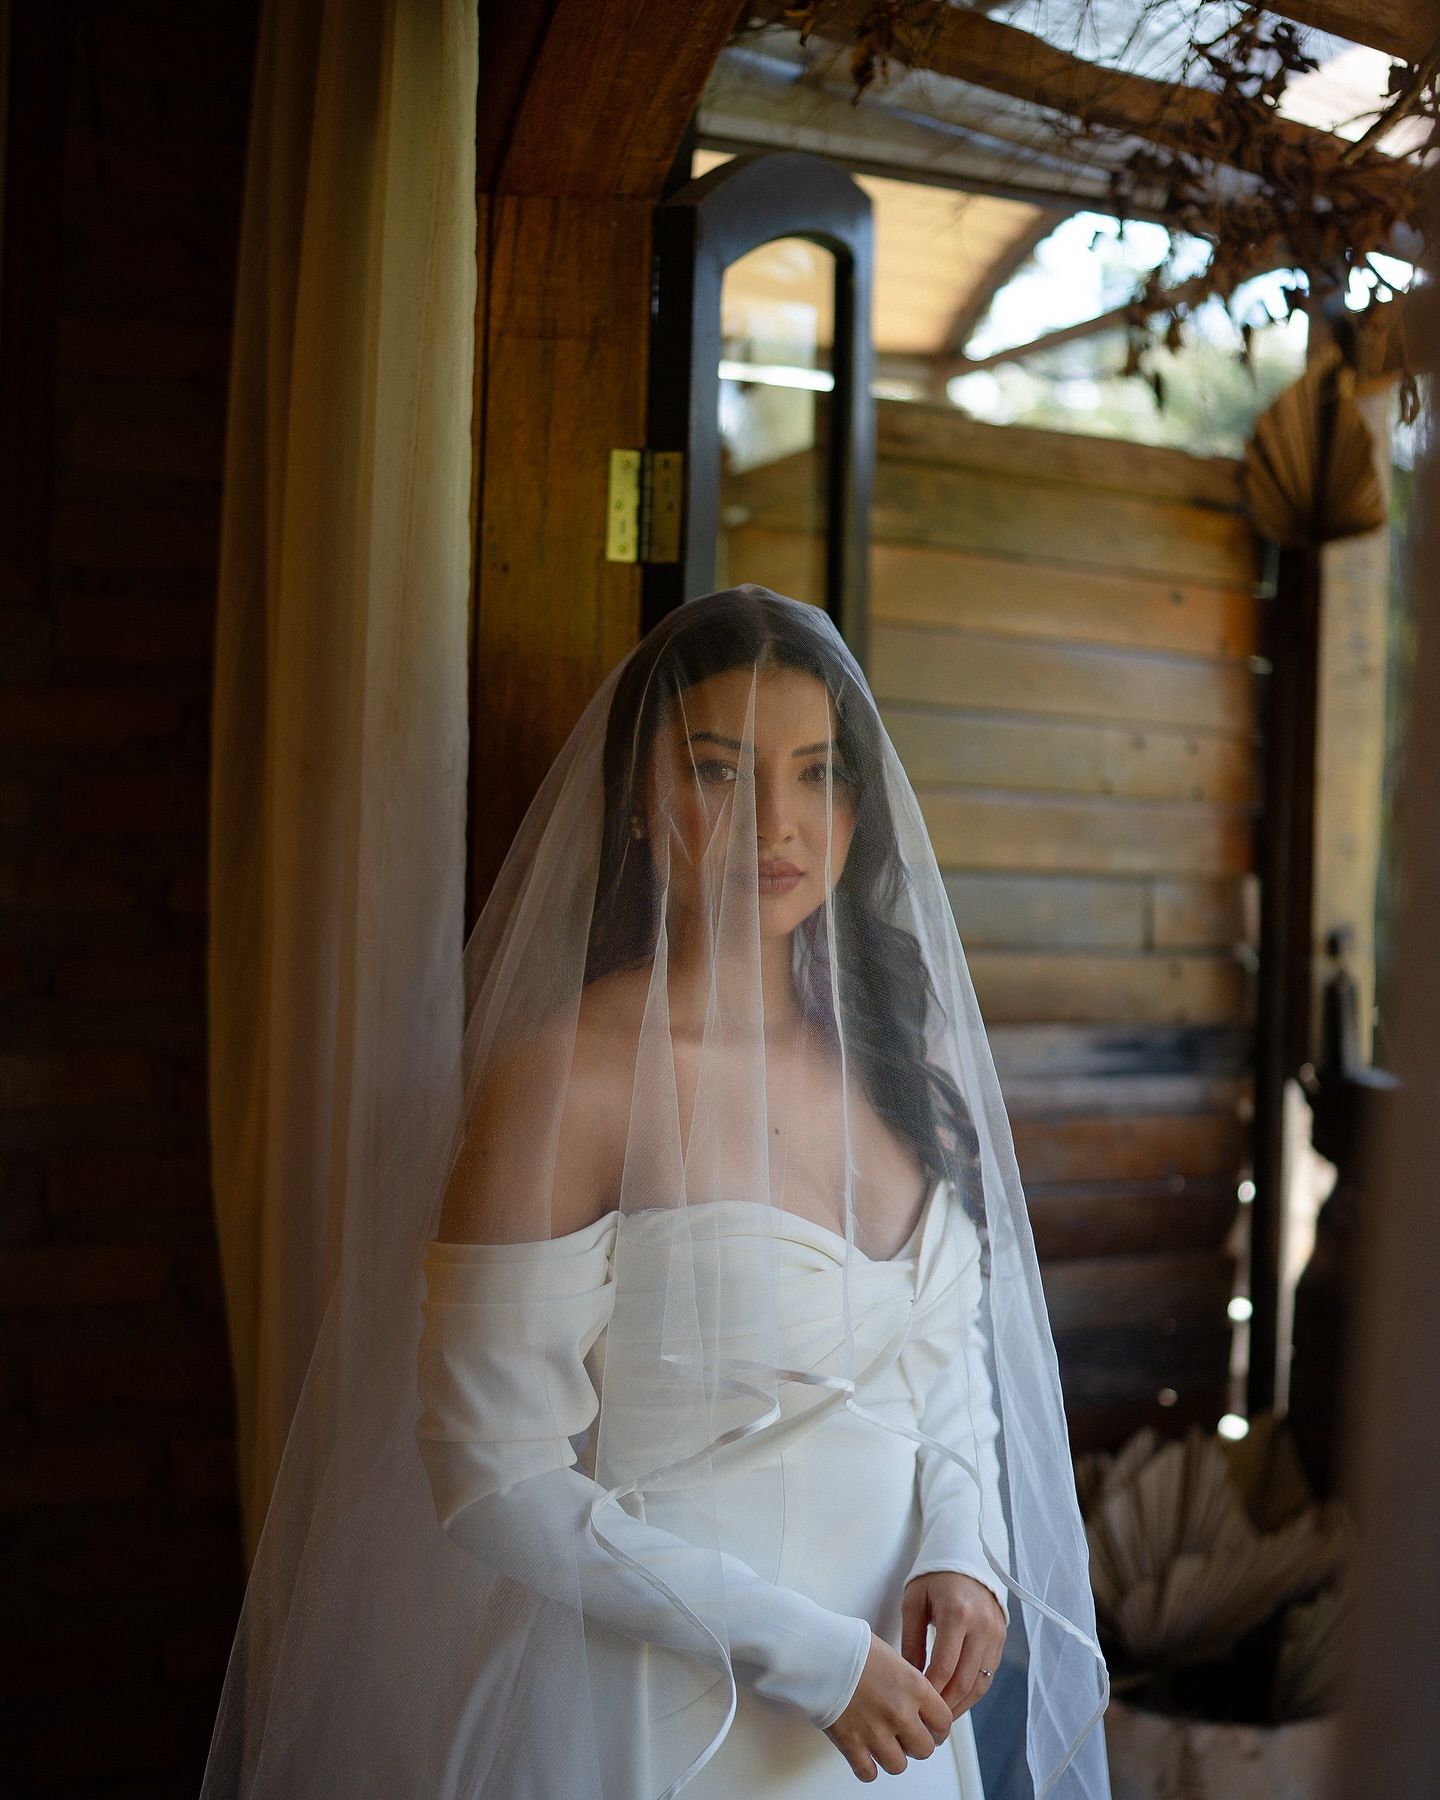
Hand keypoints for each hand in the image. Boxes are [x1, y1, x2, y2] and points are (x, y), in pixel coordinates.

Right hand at [823, 1631, 953, 1781]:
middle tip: (907, 1737)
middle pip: (924, 1749)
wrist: (818, 1652)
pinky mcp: (852, 1744)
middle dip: (916, 1744)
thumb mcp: (891, 1656)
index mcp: (914, 1687)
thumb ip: (908, 1683)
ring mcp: (876, 1732)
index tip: (933, 1729)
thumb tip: (914, 1698)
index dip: (939, 1728)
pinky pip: (868, 1773)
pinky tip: (864, 1754)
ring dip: (892, 1756)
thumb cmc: (850, 1646)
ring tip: (883, 1743)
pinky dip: (867, 1767)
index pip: (944, 1722)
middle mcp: (900, 1713)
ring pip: (898, 1765)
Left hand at [901, 1571, 1005, 1719]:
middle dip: (945, 1707)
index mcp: (958, 1614)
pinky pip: (988, 1675)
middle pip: (965, 1681)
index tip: (915, 1707)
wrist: (966, 1556)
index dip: (930, 1693)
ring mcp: (996, 1634)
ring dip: (960, 1705)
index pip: (945, 1667)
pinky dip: (972, 1692)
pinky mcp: (1002, 1639)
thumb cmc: (934, 1577)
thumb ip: (912, 1641)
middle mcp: (982, 1626)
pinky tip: (955, 1700)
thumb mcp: (914, 1602)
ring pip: (980, 1684)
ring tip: (941, 1720)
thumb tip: (910, 1679)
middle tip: (928, 1723)